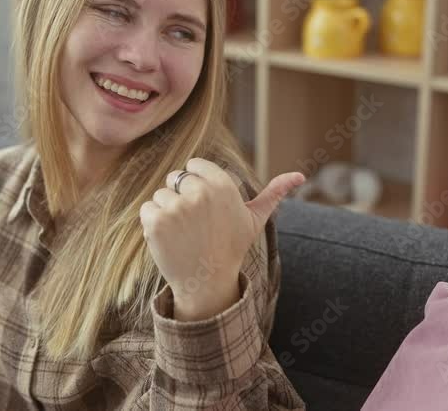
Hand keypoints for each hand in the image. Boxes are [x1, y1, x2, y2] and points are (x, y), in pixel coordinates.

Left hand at [139, 157, 304, 320]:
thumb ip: (275, 192)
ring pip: (160, 195)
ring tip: (184, 234)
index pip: (194, 165)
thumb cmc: (231, 247)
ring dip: (166, 212)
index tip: (206, 207)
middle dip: (181, 197)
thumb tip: (301, 174)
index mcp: (222, 184)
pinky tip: (170, 240)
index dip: (197, 185)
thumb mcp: (255, 219)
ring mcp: (176, 207)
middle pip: (175, 178)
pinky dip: (152, 224)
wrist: (207, 282)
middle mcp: (199, 192)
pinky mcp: (156, 221)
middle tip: (195, 224)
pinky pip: (147, 209)